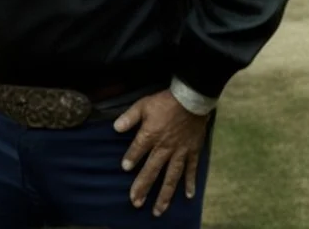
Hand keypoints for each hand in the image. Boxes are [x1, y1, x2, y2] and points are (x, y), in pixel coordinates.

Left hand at [113, 89, 209, 216]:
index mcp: (151, 136)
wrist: (192, 99)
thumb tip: (115, 128)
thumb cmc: (165, 102)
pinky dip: (190, 183)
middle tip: (135, 203)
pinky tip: (188, 196)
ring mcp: (180, 152)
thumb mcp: (143, 105)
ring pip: (171, 177)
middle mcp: (165, 148)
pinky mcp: (193, 152)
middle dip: (143, 188)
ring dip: (165, 194)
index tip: (125, 169)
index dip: (131, 159)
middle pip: (152, 171)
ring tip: (158, 210)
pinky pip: (191, 170)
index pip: (137, 151)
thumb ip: (129, 117)